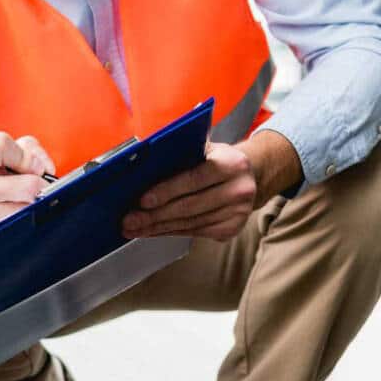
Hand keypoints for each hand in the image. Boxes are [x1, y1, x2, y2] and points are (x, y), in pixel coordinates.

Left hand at [121, 130, 301, 242]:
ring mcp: (238, 213)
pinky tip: (153, 231)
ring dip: (158, 228)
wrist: (250, 176)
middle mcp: (239, 189)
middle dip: (154, 216)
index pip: (194, 179)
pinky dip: (171, 232)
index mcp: (232, 163)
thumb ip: (183, 152)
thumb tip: (144, 160)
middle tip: (130, 220)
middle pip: (189, 206)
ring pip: (190, 223)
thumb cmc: (217, 160)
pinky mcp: (232, 229)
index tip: (142, 200)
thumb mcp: (206, 148)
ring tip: (134, 228)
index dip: (166, 191)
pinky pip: (194, 232)